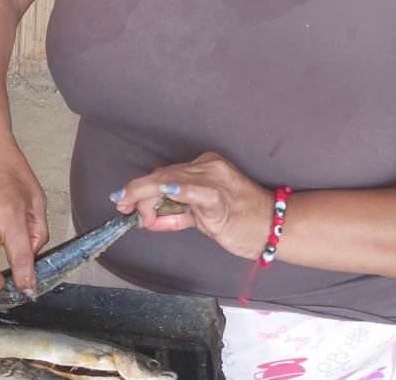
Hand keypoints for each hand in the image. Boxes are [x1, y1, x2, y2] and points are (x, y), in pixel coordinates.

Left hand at [111, 152, 272, 259]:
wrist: (273, 229)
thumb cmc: (240, 223)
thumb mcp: (201, 218)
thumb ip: (175, 216)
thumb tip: (146, 219)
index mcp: (204, 166)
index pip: (164, 175)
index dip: (141, 188)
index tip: (122, 200)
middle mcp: (208, 166)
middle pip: (163, 176)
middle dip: (139, 193)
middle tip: (124, 210)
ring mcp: (214, 178)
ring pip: (170, 182)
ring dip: (147, 199)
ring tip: (138, 215)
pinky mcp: (220, 196)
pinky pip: (195, 191)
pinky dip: (177, 190)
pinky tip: (164, 191)